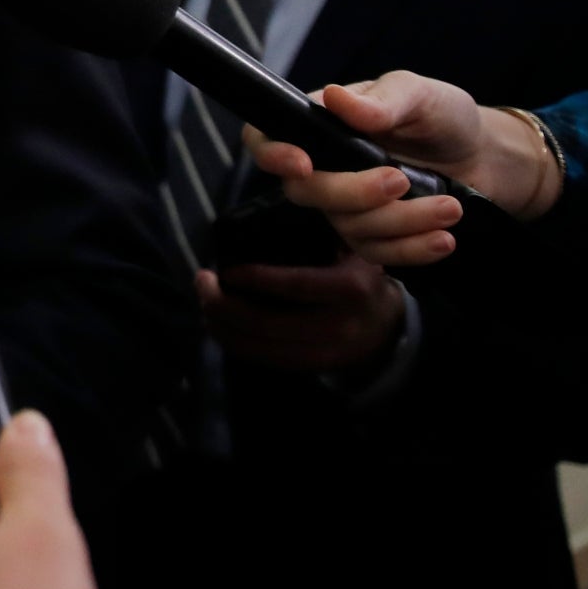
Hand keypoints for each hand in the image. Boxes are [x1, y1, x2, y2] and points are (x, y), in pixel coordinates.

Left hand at [196, 254, 403, 373]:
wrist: (386, 327)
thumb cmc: (357, 275)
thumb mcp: (351, 249)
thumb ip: (319, 234)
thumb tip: (263, 219)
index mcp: (348, 289)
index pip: (293, 286)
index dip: (253, 279)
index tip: (225, 269)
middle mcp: (338, 326)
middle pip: (266, 323)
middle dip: (223, 303)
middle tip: (202, 280)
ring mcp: (324, 354)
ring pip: (259, 346)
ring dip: (221, 325)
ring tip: (203, 301)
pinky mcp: (311, 369)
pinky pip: (263, 359)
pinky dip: (234, 342)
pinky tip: (218, 324)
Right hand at [243, 73, 558, 264]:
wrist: (487, 159)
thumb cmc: (445, 117)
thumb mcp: (420, 95)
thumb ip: (382, 100)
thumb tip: (335, 98)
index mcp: (323, 125)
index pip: (266, 137)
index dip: (271, 153)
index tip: (303, 163)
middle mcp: (325, 166)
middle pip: (306, 192)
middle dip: (353, 192)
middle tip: (401, 179)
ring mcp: (346, 206)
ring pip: (347, 227)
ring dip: (401, 222)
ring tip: (450, 207)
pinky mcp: (374, 237)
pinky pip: (377, 254)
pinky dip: (412, 250)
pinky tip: (443, 238)